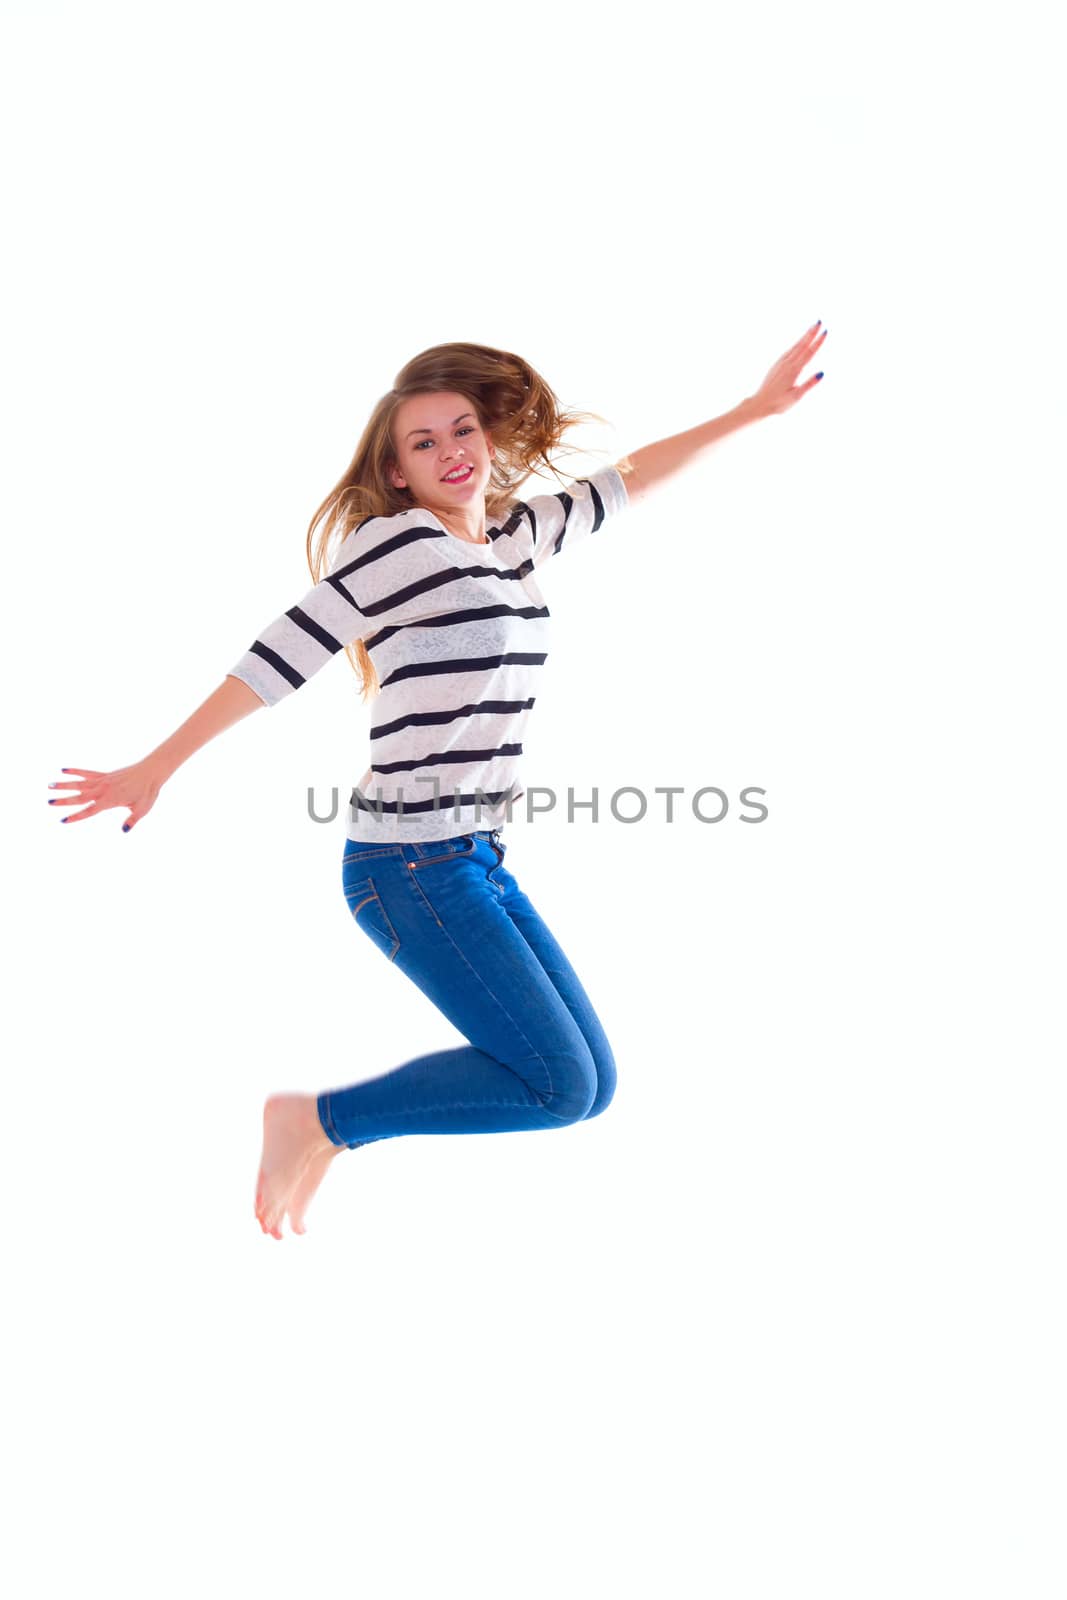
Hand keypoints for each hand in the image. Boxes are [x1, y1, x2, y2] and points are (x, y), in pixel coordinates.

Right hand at [47, 759, 165, 831]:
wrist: (151, 772)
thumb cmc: (148, 792)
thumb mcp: (142, 809)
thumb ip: (132, 820)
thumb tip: (124, 830)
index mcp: (110, 800)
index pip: (89, 810)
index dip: (76, 816)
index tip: (63, 820)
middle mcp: (103, 790)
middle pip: (79, 796)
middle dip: (64, 800)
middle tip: (49, 802)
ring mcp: (103, 781)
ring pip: (79, 783)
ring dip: (64, 784)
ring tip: (49, 785)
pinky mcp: (105, 774)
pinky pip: (87, 772)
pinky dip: (75, 771)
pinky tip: (64, 770)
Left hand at [748, 320, 826, 418]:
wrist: (760, 403)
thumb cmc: (778, 403)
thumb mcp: (796, 397)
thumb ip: (809, 384)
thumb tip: (822, 373)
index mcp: (794, 370)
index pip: (809, 353)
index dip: (818, 342)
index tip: (825, 331)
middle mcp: (787, 364)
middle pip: (802, 345)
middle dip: (811, 333)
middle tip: (819, 322)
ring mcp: (781, 363)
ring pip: (795, 346)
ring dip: (803, 337)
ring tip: (811, 328)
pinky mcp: (776, 365)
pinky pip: (788, 351)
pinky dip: (795, 344)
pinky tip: (798, 343)